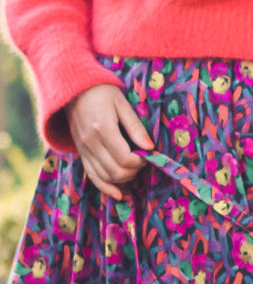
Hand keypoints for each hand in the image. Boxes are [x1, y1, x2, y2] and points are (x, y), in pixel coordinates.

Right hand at [67, 84, 152, 198]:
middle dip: (134, 171)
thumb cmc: (101, 92)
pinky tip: (118, 194)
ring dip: (123, 179)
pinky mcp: (81, 154)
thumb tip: (150, 147)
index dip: (140, 162)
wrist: (72, 89)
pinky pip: (92, 176)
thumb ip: (135, 127)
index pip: (125, 158)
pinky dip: (106, 187)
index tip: (146, 155)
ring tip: (132, 169)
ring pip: (106, 177)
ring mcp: (84, 150)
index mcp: (103, 129)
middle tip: (141, 161)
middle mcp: (91, 143)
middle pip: (116, 171)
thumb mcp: (121, 103)